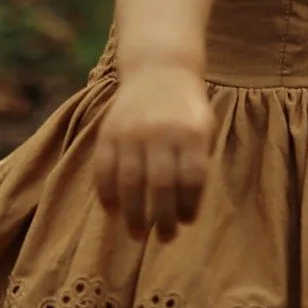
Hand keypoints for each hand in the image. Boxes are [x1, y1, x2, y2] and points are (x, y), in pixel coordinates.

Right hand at [93, 67, 213, 240]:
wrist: (159, 69)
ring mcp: (131, 131)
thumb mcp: (203, 127)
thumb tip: (184, 210)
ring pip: (129, 182)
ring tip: (138, 234)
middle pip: (160, 185)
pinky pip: (104, 169)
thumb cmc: (186, 108)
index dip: (189, 204)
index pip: (191, 178)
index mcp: (190, 132)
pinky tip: (113, 212)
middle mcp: (160, 132)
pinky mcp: (108, 132)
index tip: (187, 222)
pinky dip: (107, 194)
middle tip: (164, 238)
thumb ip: (196, 162)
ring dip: (133, 213)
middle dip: (162, 217)